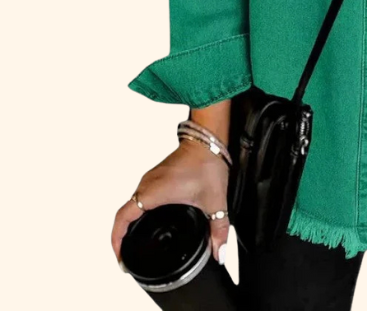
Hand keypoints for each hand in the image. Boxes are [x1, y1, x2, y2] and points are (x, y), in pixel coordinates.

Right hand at [111, 139, 230, 268]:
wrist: (208, 139)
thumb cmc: (207, 163)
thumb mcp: (214, 201)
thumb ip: (219, 229)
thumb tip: (219, 251)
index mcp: (153, 192)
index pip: (123, 219)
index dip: (117, 240)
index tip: (120, 256)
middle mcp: (147, 185)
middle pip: (124, 214)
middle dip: (122, 236)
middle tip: (126, 254)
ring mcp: (151, 179)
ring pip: (132, 204)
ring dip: (130, 222)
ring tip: (135, 240)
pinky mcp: (157, 175)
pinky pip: (140, 196)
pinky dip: (139, 211)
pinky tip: (150, 219)